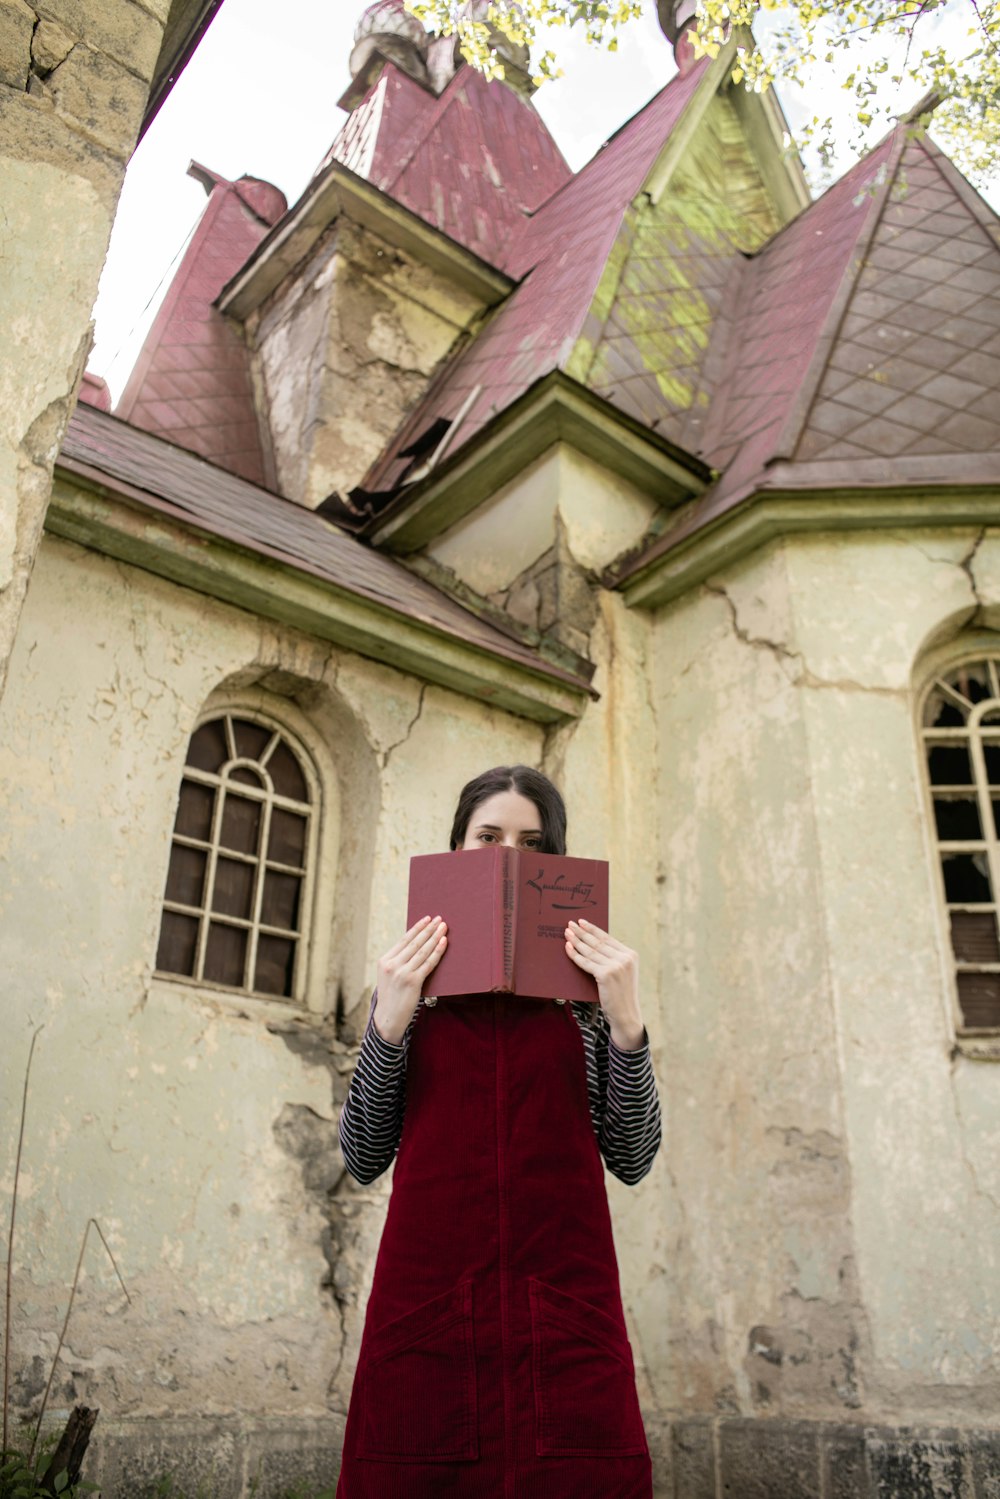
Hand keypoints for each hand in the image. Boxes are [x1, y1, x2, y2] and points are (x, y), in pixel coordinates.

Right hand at [373, 916, 447, 1043]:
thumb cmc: (392, 997)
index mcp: (384, 961)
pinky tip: (443, 943)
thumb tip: (417, 946)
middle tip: (439, 919)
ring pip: (423, 951)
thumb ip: (398, 962)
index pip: (404, 940)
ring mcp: (402, 973)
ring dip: (435, 937)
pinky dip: (437, 952)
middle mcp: (392, 964)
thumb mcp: (388, 976)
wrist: (388, 1019)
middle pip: (415, 943)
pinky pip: (429, 963)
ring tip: (444, 927)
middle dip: (429, 929)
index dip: (417, 928)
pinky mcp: (413, 981)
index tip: (427, 919)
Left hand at [565, 919, 643, 1050]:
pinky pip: (586, 962)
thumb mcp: (623, 973)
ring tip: (567, 934)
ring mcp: (616, 966)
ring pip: (590, 951)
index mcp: (631, 955)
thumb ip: (613, 958)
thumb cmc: (620, 995)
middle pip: (598, 942)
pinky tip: (568, 948)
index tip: (582, 922)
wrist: (626, 1015)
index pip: (608, 938)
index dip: (593, 929)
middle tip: (570, 925)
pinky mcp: (606, 974)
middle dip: (582, 933)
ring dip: (576, 941)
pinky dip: (575, 955)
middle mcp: (625, 958)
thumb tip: (592, 943)